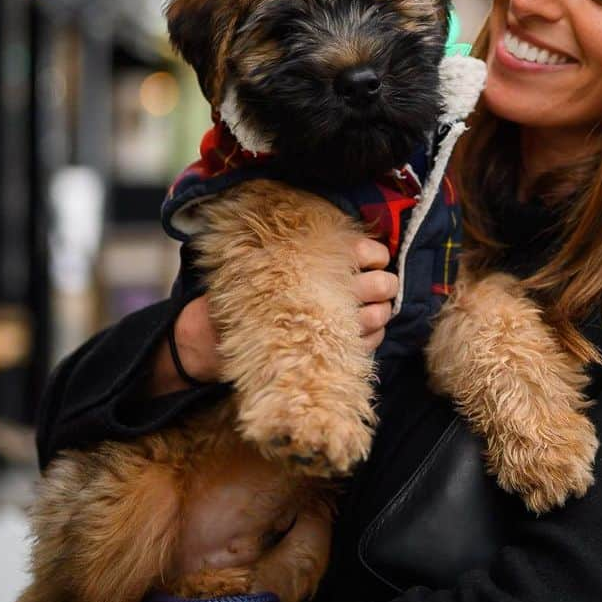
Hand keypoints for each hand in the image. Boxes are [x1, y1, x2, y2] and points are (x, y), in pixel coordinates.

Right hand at [150, 237, 398, 395]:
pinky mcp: (330, 351)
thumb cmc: (250, 293)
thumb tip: (360, 251)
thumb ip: (311, 254)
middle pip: (381, 285)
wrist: (214, 336)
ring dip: (383, 312)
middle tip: (379, 286)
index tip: (373, 261)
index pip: (368, 252)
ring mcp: (332, 324)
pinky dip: (375, 335)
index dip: (378, 256)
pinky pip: (370, 343)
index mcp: (316, 263)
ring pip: (380, 315)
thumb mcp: (271, 262)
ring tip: (374, 309)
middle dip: (387, 285)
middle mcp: (329, 292)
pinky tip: (364, 330)